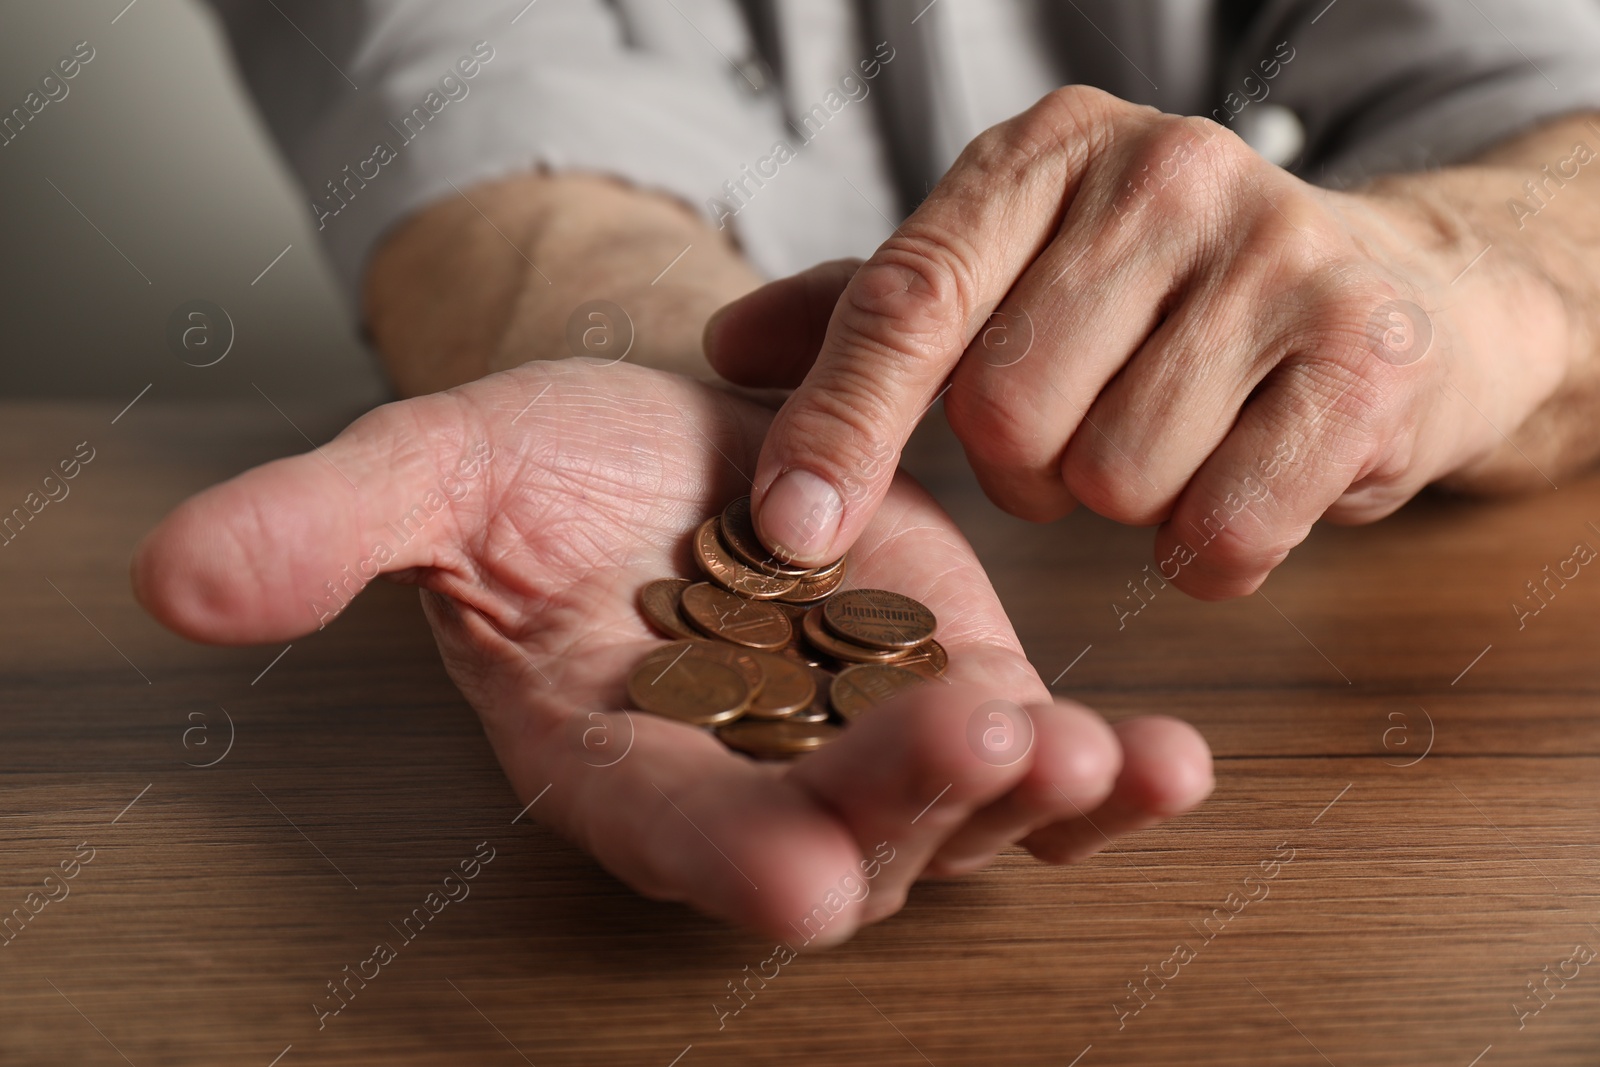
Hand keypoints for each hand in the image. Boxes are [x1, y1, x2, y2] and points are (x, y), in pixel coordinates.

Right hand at [131, 359, 1210, 941]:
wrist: (672, 441)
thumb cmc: (546, 466)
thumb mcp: (441, 470)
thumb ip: (330, 530)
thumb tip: (170, 579)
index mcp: (614, 758)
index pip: (667, 833)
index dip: (727, 861)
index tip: (794, 880)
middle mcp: (748, 785)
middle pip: (837, 838)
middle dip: (911, 806)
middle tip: (987, 736)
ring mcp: (865, 751)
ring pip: (955, 820)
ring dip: (1032, 800)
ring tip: (1110, 759)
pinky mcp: (954, 700)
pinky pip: (1034, 768)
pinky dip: (1105, 781)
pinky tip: (1172, 764)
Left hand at [708, 87, 1588, 597]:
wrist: (1399, 299)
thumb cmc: (1167, 303)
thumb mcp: (1015, 276)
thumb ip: (875, 311)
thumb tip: (723, 346)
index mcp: (1045, 153)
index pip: (908, 299)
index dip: (841, 424)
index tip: (789, 530)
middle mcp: (1159, 171)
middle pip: (1006, 412)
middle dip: (1026, 473)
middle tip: (1082, 439)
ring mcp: (1272, 250)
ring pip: (1114, 480)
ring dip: (1124, 507)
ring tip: (1175, 442)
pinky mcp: (1363, 346)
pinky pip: (1224, 528)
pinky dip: (1213, 551)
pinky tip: (1245, 484)